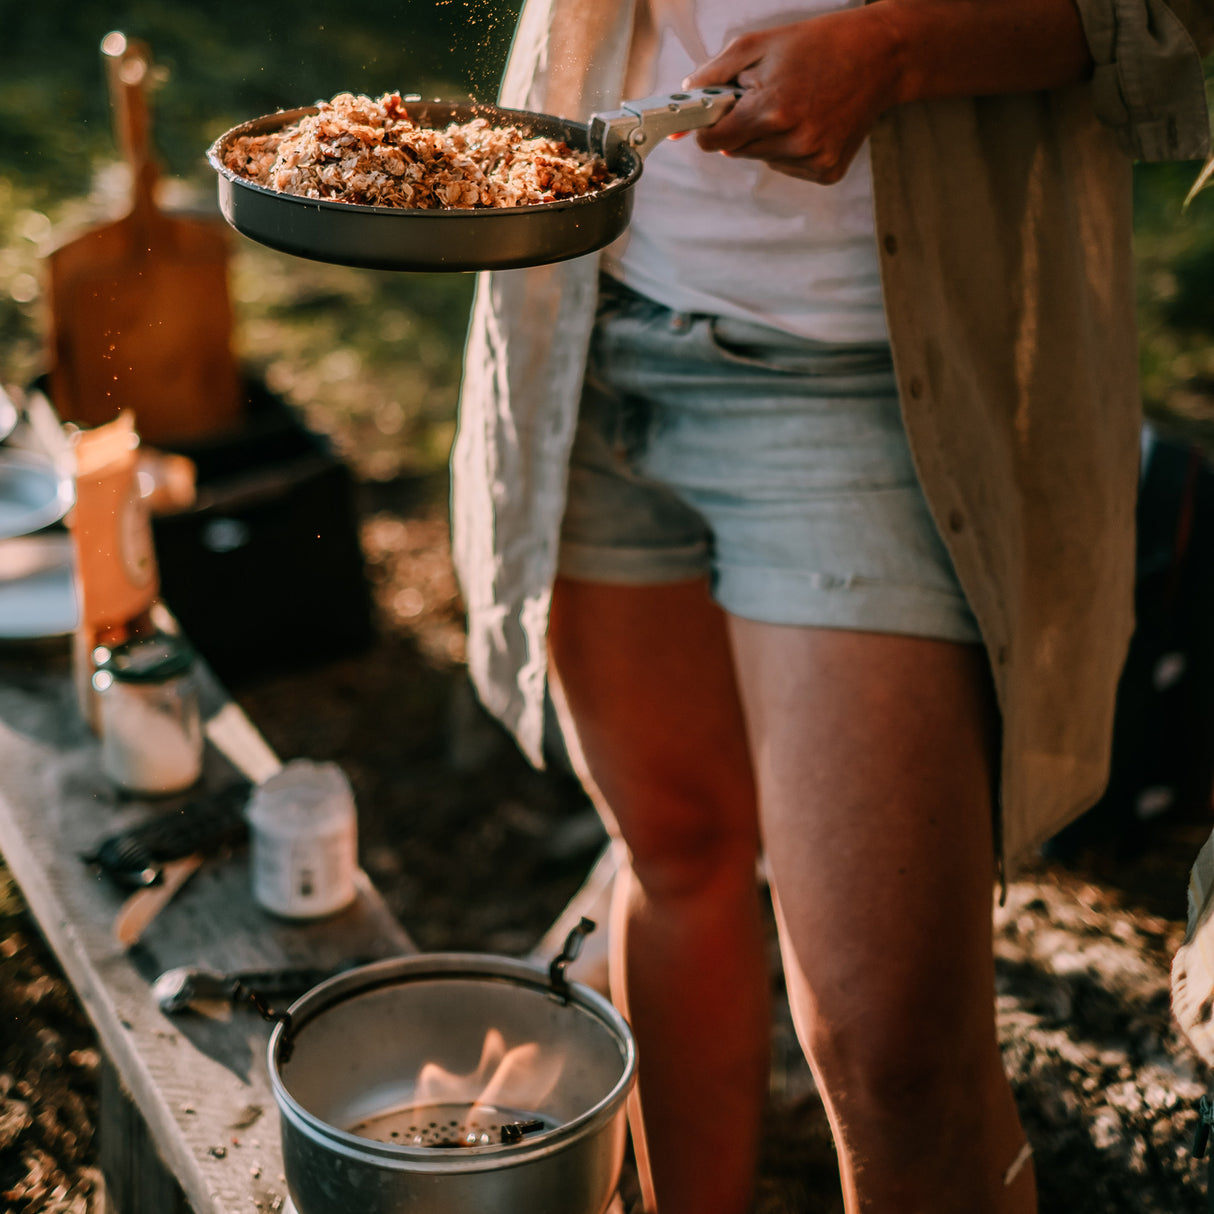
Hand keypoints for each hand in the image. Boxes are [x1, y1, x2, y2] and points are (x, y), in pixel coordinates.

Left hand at [682, 9, 903, 183]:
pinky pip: (788, 168)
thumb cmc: (818, 44)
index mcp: (772, 109)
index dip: (710, 127)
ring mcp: (813, 160)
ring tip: (796, 106)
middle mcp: (794, 140)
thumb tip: (685, 98)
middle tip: (769, 97)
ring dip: (768, 139)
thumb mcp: (759, 45)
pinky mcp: (827, 171)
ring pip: (763, 160)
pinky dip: (791, 150)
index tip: (716, 116)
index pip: (714, 141)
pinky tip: (811, 123)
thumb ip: (715, 73)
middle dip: (743, 127)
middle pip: (737, 152)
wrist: (880, 56)